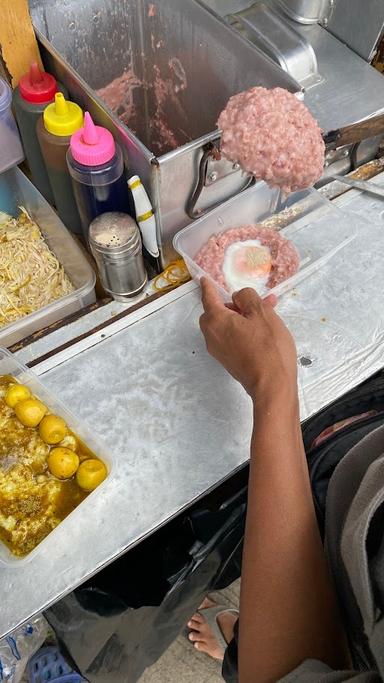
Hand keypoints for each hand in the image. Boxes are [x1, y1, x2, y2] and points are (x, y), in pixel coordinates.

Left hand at [199, 278, 297, 403]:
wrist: (271, 384)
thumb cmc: (268, 347)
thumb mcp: (262, 313)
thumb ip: (247, 298)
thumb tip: (238, 297)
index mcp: (216, 320)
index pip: (208, 298)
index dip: (208, 287)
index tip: (204, 280)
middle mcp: (212, 336)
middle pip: (216, 313)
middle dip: (232, 305)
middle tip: (254, 303)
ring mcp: (219, 351)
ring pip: (225, 326)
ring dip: (240, 318)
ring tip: (266, 315)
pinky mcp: (228, 361)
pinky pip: (230, 338)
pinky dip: (241, 330)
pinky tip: (261, 330)